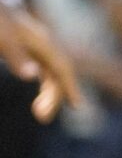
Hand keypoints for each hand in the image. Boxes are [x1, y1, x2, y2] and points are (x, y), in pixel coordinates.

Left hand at [0, 7, 81, 121]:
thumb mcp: (3, 39)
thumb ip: (16, 56)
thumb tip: (32, 77)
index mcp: (42, 41)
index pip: (62, 68)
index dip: (70, 88)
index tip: (78, 107)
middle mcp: (43, 42)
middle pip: (57, 71)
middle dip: (55, 95)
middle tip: (42, 118)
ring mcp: (35, 42)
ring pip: (50, 69)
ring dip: (49, 90)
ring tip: (41, 112)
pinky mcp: (26, 43)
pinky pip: (43, 65)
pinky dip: (45, 80)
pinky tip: (40, 88)